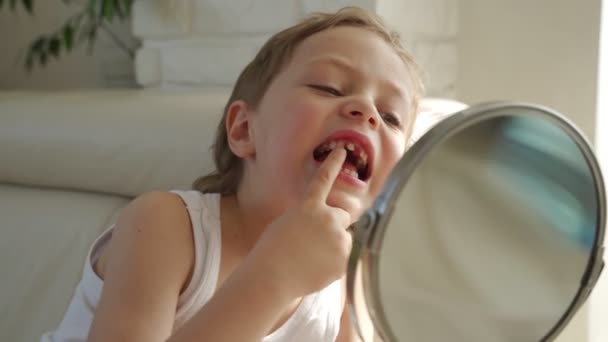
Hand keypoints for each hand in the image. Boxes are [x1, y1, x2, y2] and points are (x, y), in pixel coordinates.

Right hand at [248, 147, 352, 298]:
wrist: (272, 276)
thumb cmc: (271, 252)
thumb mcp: (286, 225)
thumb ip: (308, 220)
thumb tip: (324, 229)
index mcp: (309, 207)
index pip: (323, 179)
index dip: (332, 164)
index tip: (340, 152)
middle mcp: (328, 218)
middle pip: (342, 215)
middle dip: (334, 224)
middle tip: (316, 239)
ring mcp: (338, 239)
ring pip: (343, 239)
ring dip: (333, 246)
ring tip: (310, 259)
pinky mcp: (344, 259)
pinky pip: (343, 259)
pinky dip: (332, 264)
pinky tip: (314, 269)